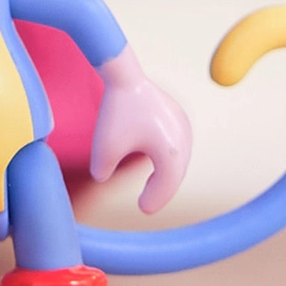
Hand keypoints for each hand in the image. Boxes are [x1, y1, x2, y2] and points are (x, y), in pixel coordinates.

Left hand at [90, 49, 192, 212]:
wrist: (125, 76)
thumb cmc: (116, 113)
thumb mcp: (104, 148)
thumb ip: (102, 170)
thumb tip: (101, 177)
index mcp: (171, 152)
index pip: (166, 184)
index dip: (155, 199)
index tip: (142, 209)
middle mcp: (183, 140)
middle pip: (175, 173)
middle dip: (161, 189)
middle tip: (146, 204)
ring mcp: (183, 126)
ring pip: (178, 158)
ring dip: (166, 174)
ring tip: (151, 186)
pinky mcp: (178, 116)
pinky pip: (176, 143)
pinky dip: (167, 157)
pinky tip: (156, 163)